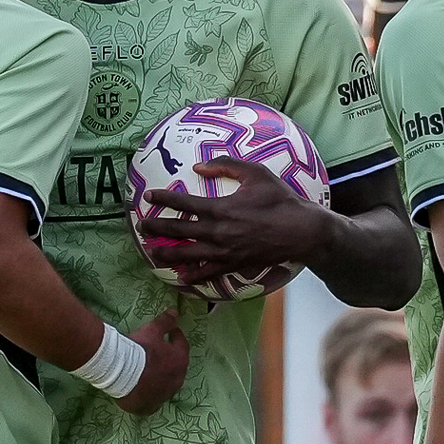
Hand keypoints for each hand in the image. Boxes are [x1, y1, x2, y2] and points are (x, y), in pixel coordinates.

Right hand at [118, 311, 189, 415]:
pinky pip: (154, 399)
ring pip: (167, 384)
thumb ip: (165, 322)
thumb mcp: (152, 330)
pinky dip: (151, 393)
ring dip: (161, 377)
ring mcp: (165, 394)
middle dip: (170, 358)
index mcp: (180, 360)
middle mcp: (177, 379)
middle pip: (176, 366)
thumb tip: (176, 312)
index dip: (175, 336)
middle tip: (160, 351)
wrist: (120, 373)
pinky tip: (143, 389)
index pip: (181, 344)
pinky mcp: (152, 406)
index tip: (170, 332)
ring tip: (150, 370)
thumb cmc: (139, 350)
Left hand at [139, 158, 328, 286]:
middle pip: (178, 231)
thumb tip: (199, 166)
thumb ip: (226, 165)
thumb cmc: (280, 199)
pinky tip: (181, 278)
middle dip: (156, 228)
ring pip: (187, 255)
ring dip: (166, 254)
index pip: (183, 203)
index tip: (149, 196)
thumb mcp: (255, 173)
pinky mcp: (234, 265)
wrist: (301, 231)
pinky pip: (208, 273)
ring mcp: (224, 252)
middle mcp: (217, 232)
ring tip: (152, 253)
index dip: (163, 198)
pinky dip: (193, 276)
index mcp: (220, 208)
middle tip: (141, 226)